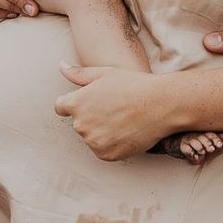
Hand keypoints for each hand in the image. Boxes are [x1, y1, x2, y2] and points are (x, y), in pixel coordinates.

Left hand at [54, 62, 171, 160]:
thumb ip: (78, 74)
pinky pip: (103, 150)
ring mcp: (93, 142)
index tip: (91, 102)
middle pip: (79, 123)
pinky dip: (112, 144)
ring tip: (123, 119)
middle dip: (91, 117)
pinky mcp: (106, 155)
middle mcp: (80, 125)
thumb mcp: (104, 73)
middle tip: (115, 108)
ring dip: (102, 132)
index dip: (74, 103)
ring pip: (92, 138)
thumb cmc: (133, 85)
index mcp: (76, 103)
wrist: (161, 104)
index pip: (60, 107)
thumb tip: (61, 66)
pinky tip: (127, 131)